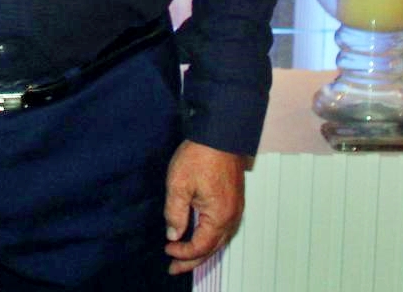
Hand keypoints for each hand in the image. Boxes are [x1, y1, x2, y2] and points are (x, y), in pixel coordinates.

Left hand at [162, 139, 247, 274]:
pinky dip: (211, 238)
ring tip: (185, 258)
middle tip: (174, 269)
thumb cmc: (200, 156)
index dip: (183, 253)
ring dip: (202, 251)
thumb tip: (174, 235)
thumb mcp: (178, 184)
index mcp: (219, 216)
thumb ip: (175, 213)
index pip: (201, 246)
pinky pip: (223, 229)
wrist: (220, 134)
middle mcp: (232, 217)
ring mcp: (236, 209)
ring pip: (220, 240)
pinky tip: (200, 237)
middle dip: (193, 261)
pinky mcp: (235, 201)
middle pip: (213, 248)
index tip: (167, 250)